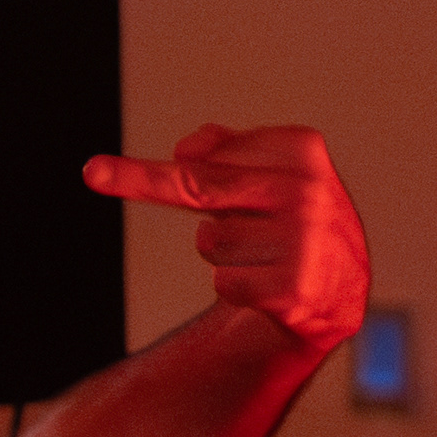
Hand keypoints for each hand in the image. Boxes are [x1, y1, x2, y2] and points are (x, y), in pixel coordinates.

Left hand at [86, 125, 369, 353]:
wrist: (343, 284)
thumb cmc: (291, 219)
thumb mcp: (270, 170)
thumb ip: (224, 149)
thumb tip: (187, 150)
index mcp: (301, 150)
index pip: (208, 157)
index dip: (159, 167)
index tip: (98, 171)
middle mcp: (306, 190)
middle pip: (199, 187)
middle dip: (141, 179)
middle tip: (94, 172)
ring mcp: (302, 239)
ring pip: (210, 242)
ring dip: (225, 254)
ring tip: (264, 254)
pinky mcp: (294, 286)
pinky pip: (225, 284)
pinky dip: (237, 287)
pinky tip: (271, 283)